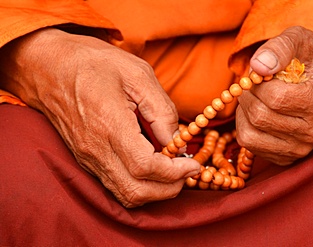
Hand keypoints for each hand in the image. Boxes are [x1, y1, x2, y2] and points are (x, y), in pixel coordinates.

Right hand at [0, 28, 199, 206]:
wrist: (49, 67)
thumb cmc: (94, 64)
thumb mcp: (137, 74)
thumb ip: (161, 111)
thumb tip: (177, 143)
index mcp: (110, 125)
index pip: (145, 167)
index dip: (174, 172)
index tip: (193, 164)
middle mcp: (96, 149)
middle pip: (136, 191)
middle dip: (168, 189)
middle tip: (186, 172)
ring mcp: (88, 158)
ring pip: (125, 194)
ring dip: (154, 191)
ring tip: (172, 172)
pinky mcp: (86, 159)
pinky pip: (115, 185)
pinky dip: (139, 185)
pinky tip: (151, 168)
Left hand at [236, 26, 312, 164]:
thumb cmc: (309, 57)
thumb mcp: (298, 39)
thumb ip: (279, 48)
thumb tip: (257, 67)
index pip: (275, 98)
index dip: (257, 83)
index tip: (260, 73)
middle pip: (260, 117)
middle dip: (248, 96)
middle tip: (252, 85)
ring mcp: (300, 148)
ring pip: (250, 135)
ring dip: (243, 112)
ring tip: (255, 98)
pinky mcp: (285, 157)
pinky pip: (249, 145)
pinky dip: (244, 126)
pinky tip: (255, 113)